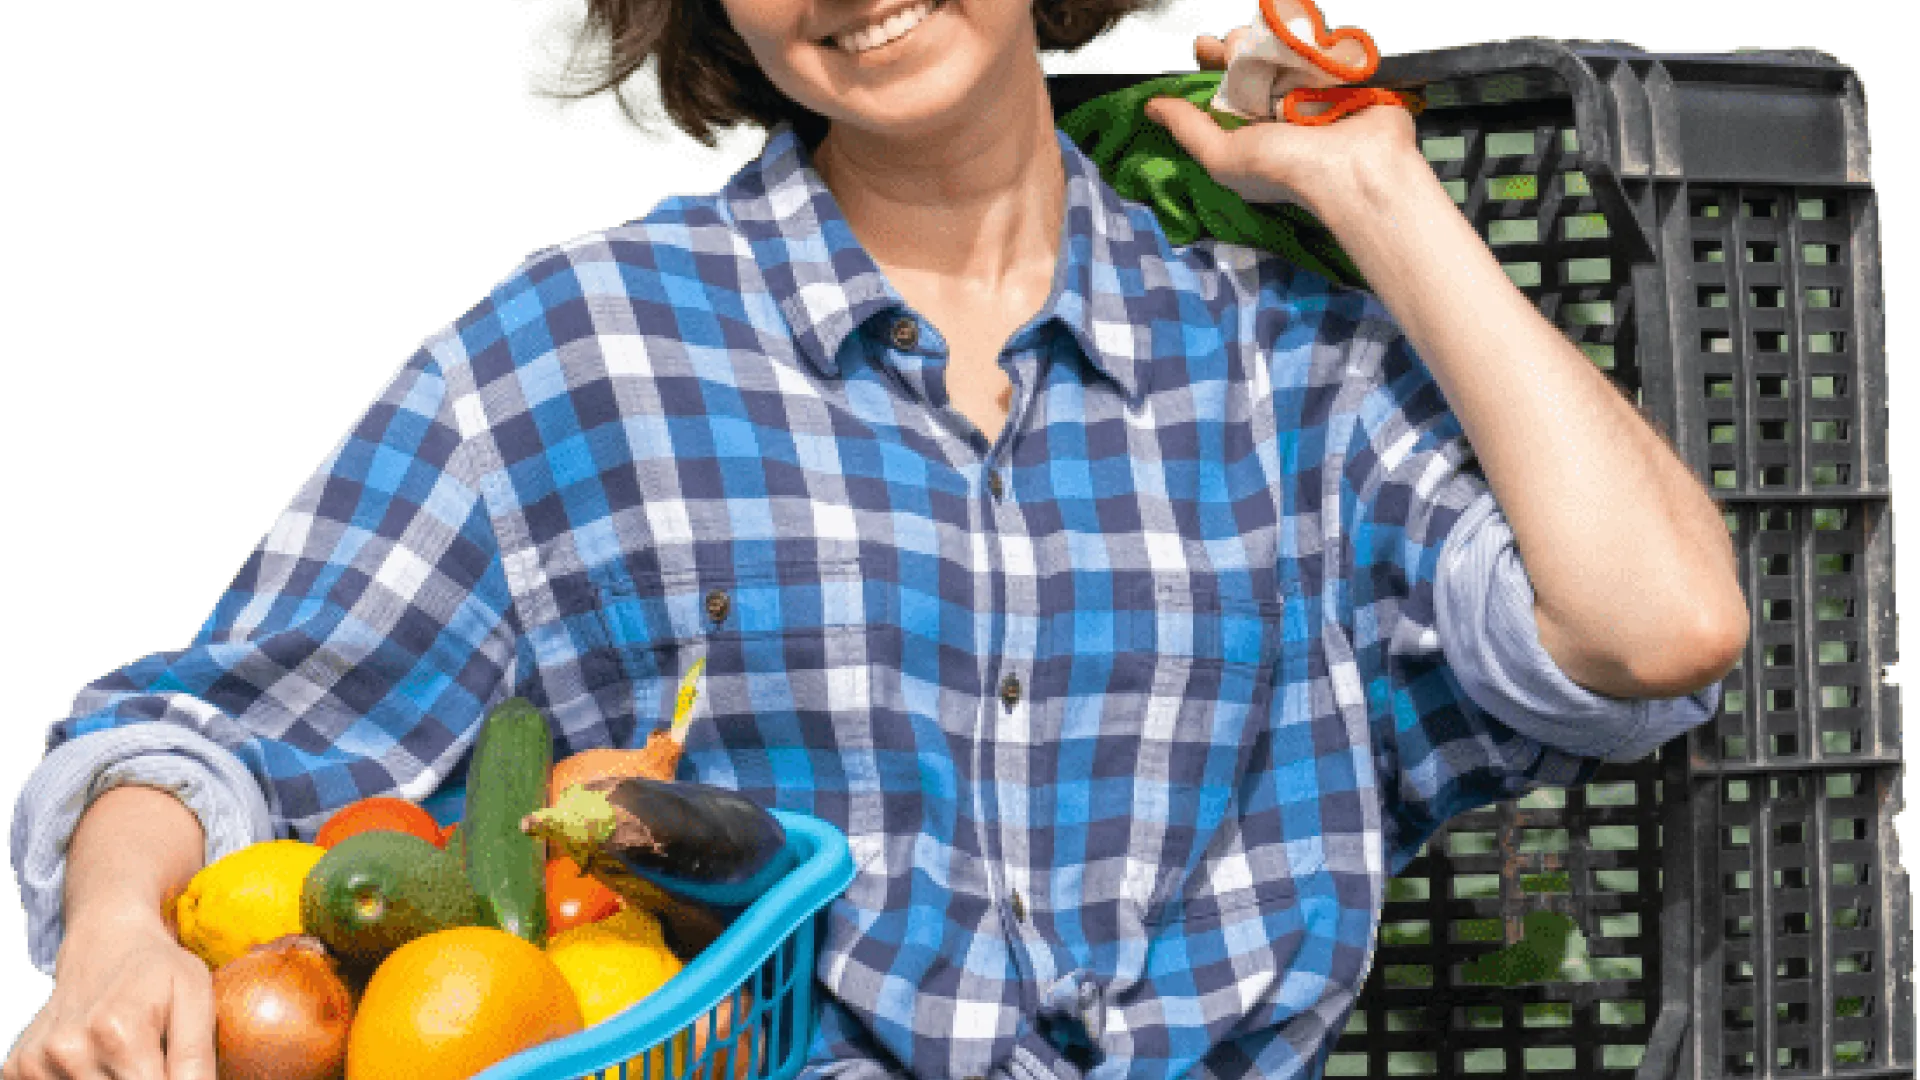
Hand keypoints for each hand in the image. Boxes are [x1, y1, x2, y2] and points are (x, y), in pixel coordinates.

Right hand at [5, 912, 216, 1079]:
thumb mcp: (195, 997)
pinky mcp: (19, 1067)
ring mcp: (38, 1060)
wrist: (105, 940)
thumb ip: (195, 1056)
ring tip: (124, 1055)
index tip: (168, 1066)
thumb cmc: (157, 969)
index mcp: (118, 1032)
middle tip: (148, 1054)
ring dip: (112, 1079)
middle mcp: (70, 1049)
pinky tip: (95, 1058)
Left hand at [1145, 29, 1422, 223]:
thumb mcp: (1222, 156)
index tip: (1201, 47)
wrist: (1354, 165)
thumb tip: (1152, 108)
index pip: (1224, 98)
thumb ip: (1188, 130)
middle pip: (1251, 72)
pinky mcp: (1340, 81)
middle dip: (1236, 50)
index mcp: (1251, 139)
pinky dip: (1304, 38)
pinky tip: (1290, 22)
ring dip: (1267, 39)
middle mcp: (1279, 118)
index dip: (1211, 72)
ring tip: (1258, 27)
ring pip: (1282, 58)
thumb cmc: (1283, 167)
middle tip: (1228, 36)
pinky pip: (1316, 51)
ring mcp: (1311, 97)